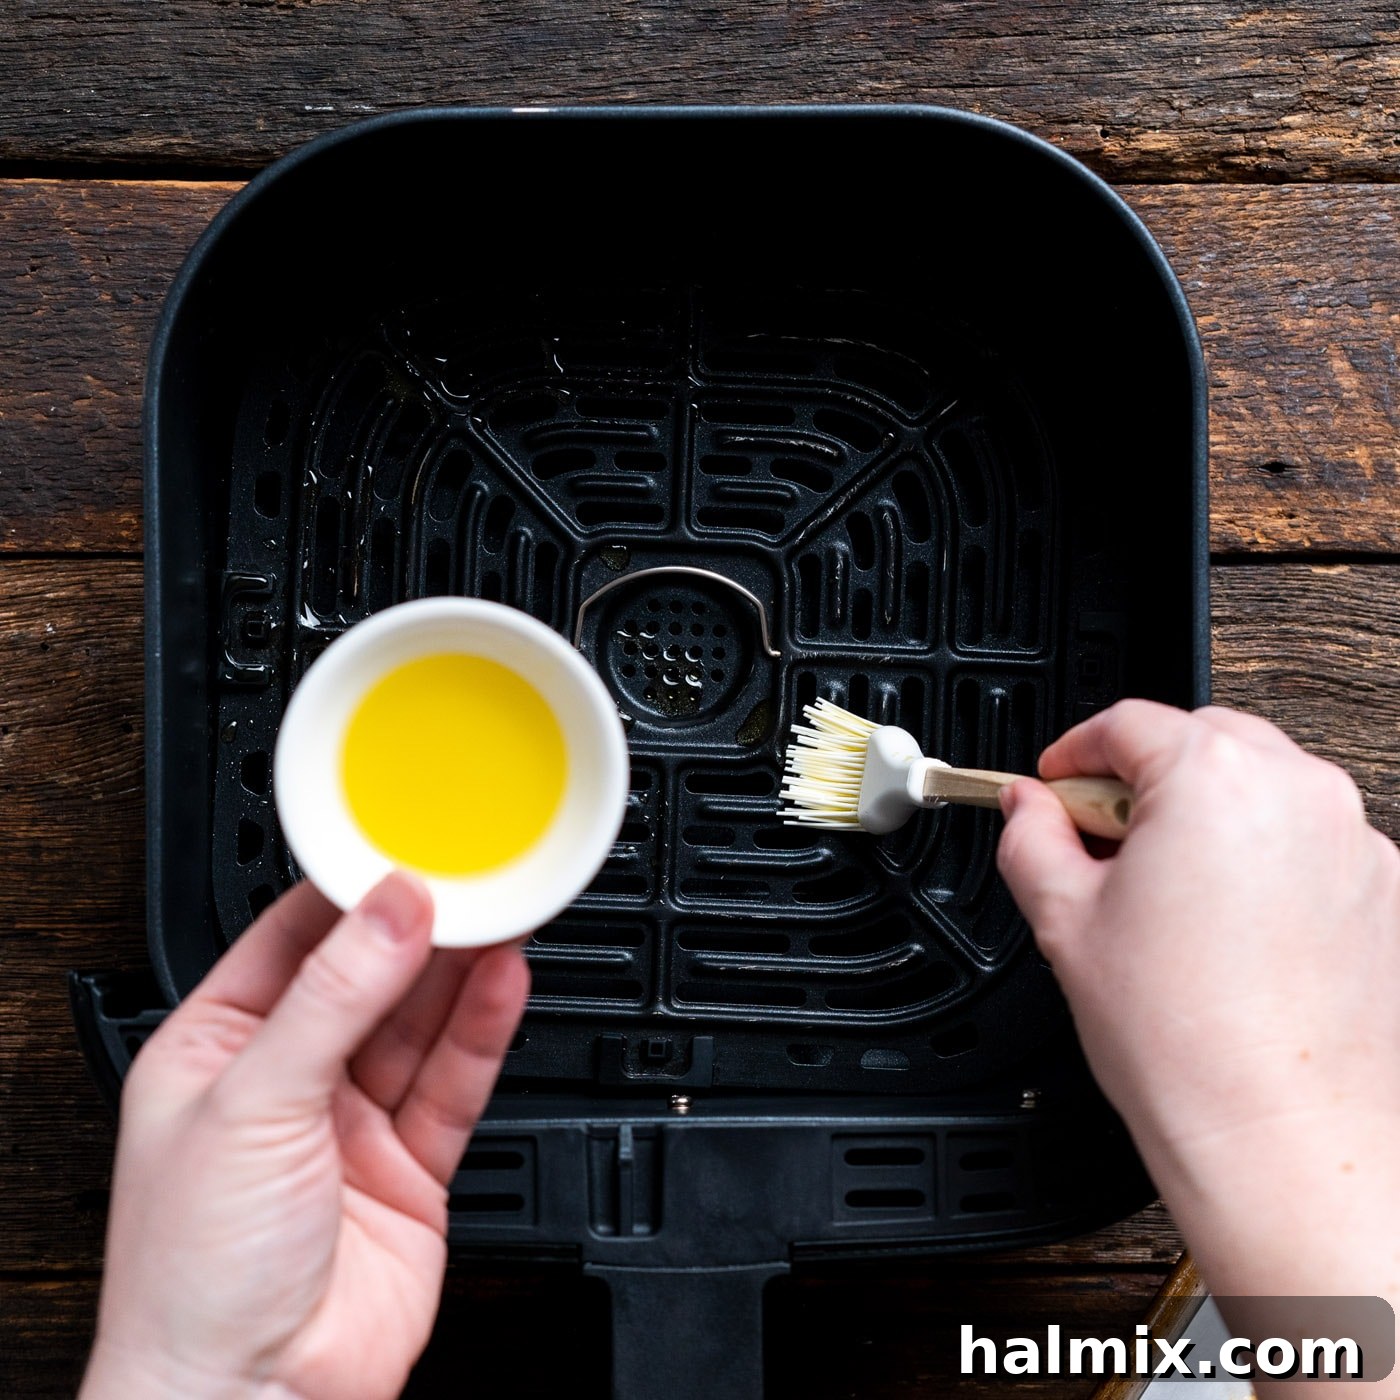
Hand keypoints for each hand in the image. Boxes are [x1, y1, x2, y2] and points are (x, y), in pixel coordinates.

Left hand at [81, 873, 529, 1399]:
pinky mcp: (410, 1168)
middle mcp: (287, 1081)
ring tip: (505, 910)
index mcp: (216, 1049)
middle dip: (420, 928)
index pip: (292, 940)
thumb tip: (392, 908)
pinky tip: (505, 981)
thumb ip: (333, 997)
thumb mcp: (253, 1102)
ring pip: (419, 1025)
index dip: (351, 894)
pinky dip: (483, 1031)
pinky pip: (453, 1082)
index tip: (406, 849)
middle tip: (475, 874)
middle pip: (368, 977)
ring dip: (461, 969)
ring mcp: (352, 1125)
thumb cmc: (195, 1277)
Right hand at [997, 702, 1399, 1305]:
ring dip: (1206, 809)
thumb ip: (1031, 837)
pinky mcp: (1382, 888)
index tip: (1053, 782)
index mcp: (1213, 780)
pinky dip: (1261, 852)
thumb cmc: (1187, 1042)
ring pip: (1260, 783)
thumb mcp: (1063, 922)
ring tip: (1163, 890)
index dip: (1073, 751)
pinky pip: (1306, 836)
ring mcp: (1351, 840)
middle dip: (1144, 773)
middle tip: (1099, 837)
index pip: (1127, 722)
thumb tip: (1026, 807)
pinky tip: (1222, 921)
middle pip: (1202, 738)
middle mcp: (1297, 793)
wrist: (1283, 1139)